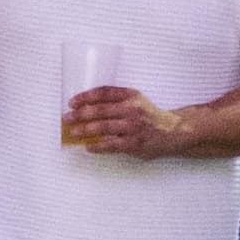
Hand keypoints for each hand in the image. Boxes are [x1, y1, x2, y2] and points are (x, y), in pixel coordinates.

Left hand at [61, 88, 180, 157]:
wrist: (172, 131)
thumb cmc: (149, 116)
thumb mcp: (136, 100)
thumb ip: (117, 101)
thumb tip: (86, 108)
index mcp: (132, 96)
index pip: (105, 92)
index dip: (87, 96)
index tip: (73, 101)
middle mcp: (132, 109)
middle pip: (101, 109)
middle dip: (81, 114)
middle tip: (67, 117)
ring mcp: (133, 127)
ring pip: (103, 127)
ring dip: (85, 129)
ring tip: (73, 132)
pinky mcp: (133, 143)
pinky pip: (110, 145)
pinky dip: (97, 146)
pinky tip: (88, 146)